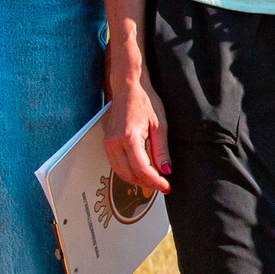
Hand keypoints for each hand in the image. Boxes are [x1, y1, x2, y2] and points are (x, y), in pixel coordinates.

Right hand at [105, 73, 172, 194]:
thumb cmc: (145, 101)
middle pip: (130, 175)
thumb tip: (166, 170)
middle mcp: (115, 142)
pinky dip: (129, 172)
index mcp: (129, 137)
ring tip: (154, 180)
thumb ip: (162, 150)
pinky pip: (116, 165)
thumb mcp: (160, 125)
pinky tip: (141, 171)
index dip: (155, 182)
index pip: (142, 169)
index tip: (167, 186)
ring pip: (121, 173)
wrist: (129, 87)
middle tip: (163, 185)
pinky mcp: (107, 142)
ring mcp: (108, 143)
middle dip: (147, 184)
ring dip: (137, 180)